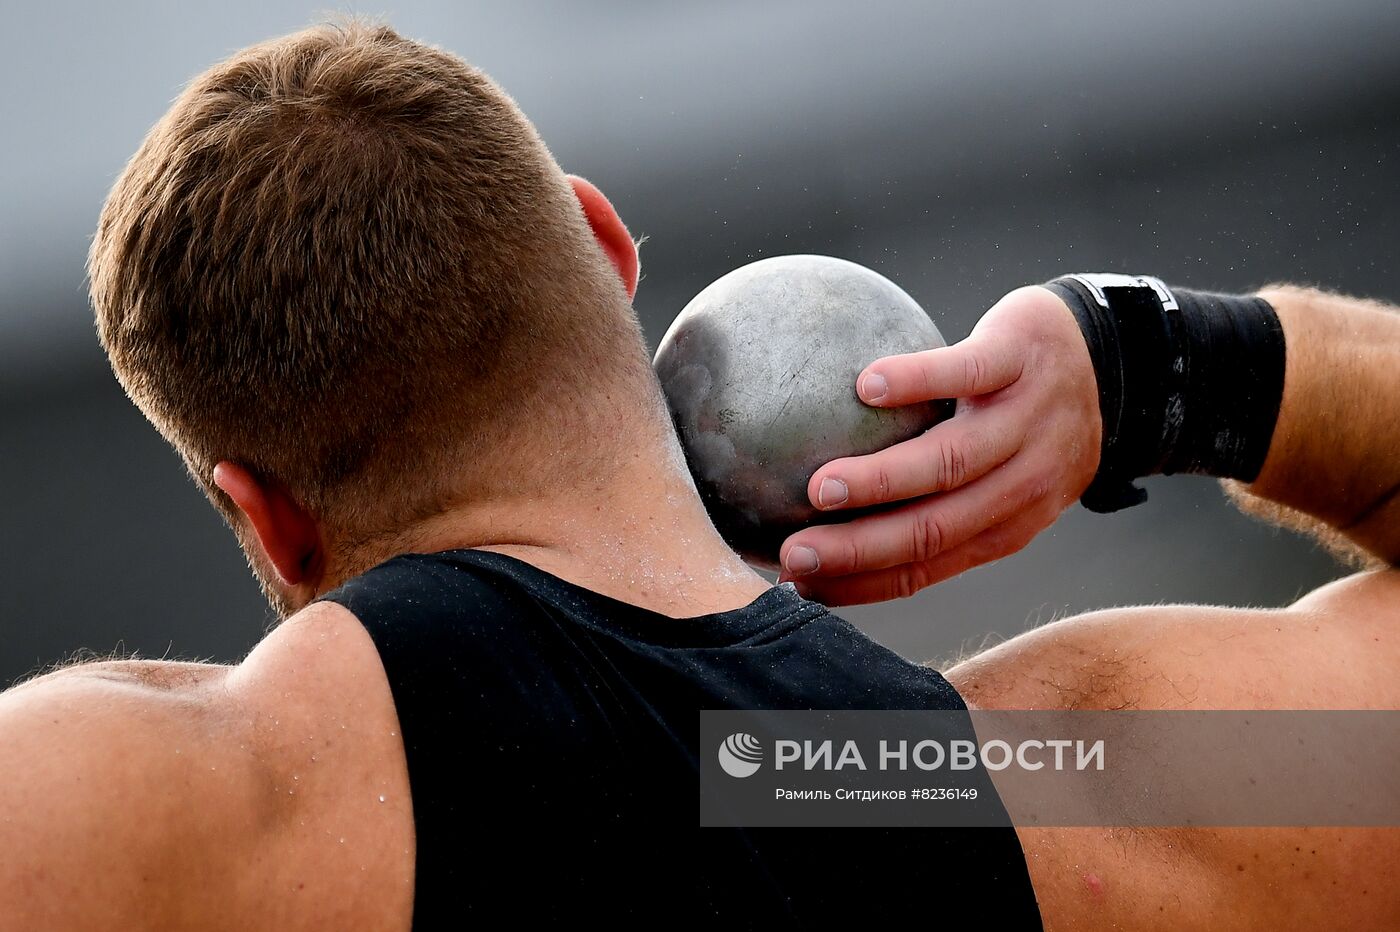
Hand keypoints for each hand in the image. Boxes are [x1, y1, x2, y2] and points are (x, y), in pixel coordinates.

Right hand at [777, 286, 1100, 604]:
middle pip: (935, 529)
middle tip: (794, 554)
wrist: (1112, 352)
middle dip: (859, 549)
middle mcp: (1022, 483)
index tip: (799, 586)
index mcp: (1007, 524)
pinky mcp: (1020, 359)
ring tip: (823, 487)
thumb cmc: (1028, 419)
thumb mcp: (1002, 474)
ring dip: (883, 480)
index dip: (862, 583)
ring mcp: (1025, 421)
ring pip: (952, 462)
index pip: (927, 568)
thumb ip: (937, 501)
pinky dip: (916, 382)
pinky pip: (965, 371)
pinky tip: (866, 387)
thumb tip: (832, 520)